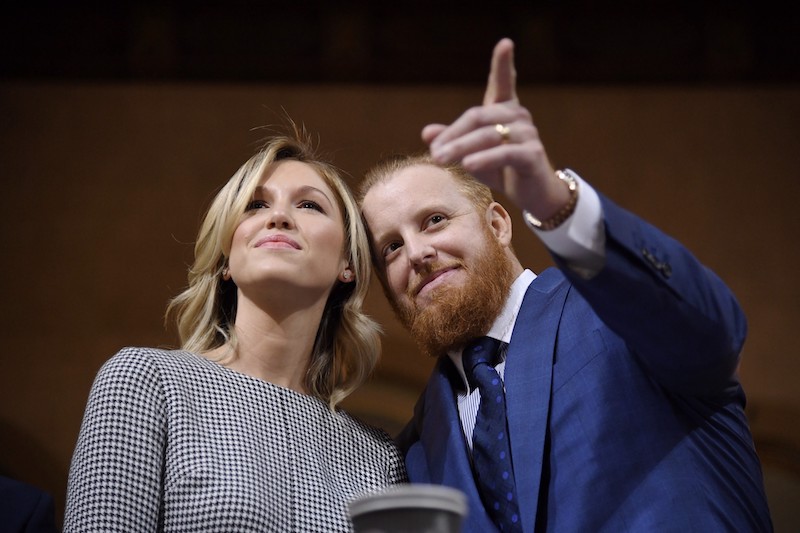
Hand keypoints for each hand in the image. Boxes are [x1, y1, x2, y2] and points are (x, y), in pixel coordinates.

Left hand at [422, 38, 569, 219]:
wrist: (532, 194)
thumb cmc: (501, 170)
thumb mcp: (472, 154)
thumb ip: (452, 142)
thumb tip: (427, 133)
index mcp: (505, 110)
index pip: (503, 84)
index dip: (503, 64)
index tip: (505, 44)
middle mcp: (518, 117)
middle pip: (478, 118)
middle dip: (453, 136)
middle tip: (433, 153)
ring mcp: (527, 134)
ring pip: (488, 136)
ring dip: (461, 148)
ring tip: (440, 160)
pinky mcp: (532, 155)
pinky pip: (504, 153)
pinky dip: (485, 159)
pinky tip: (468, 165)